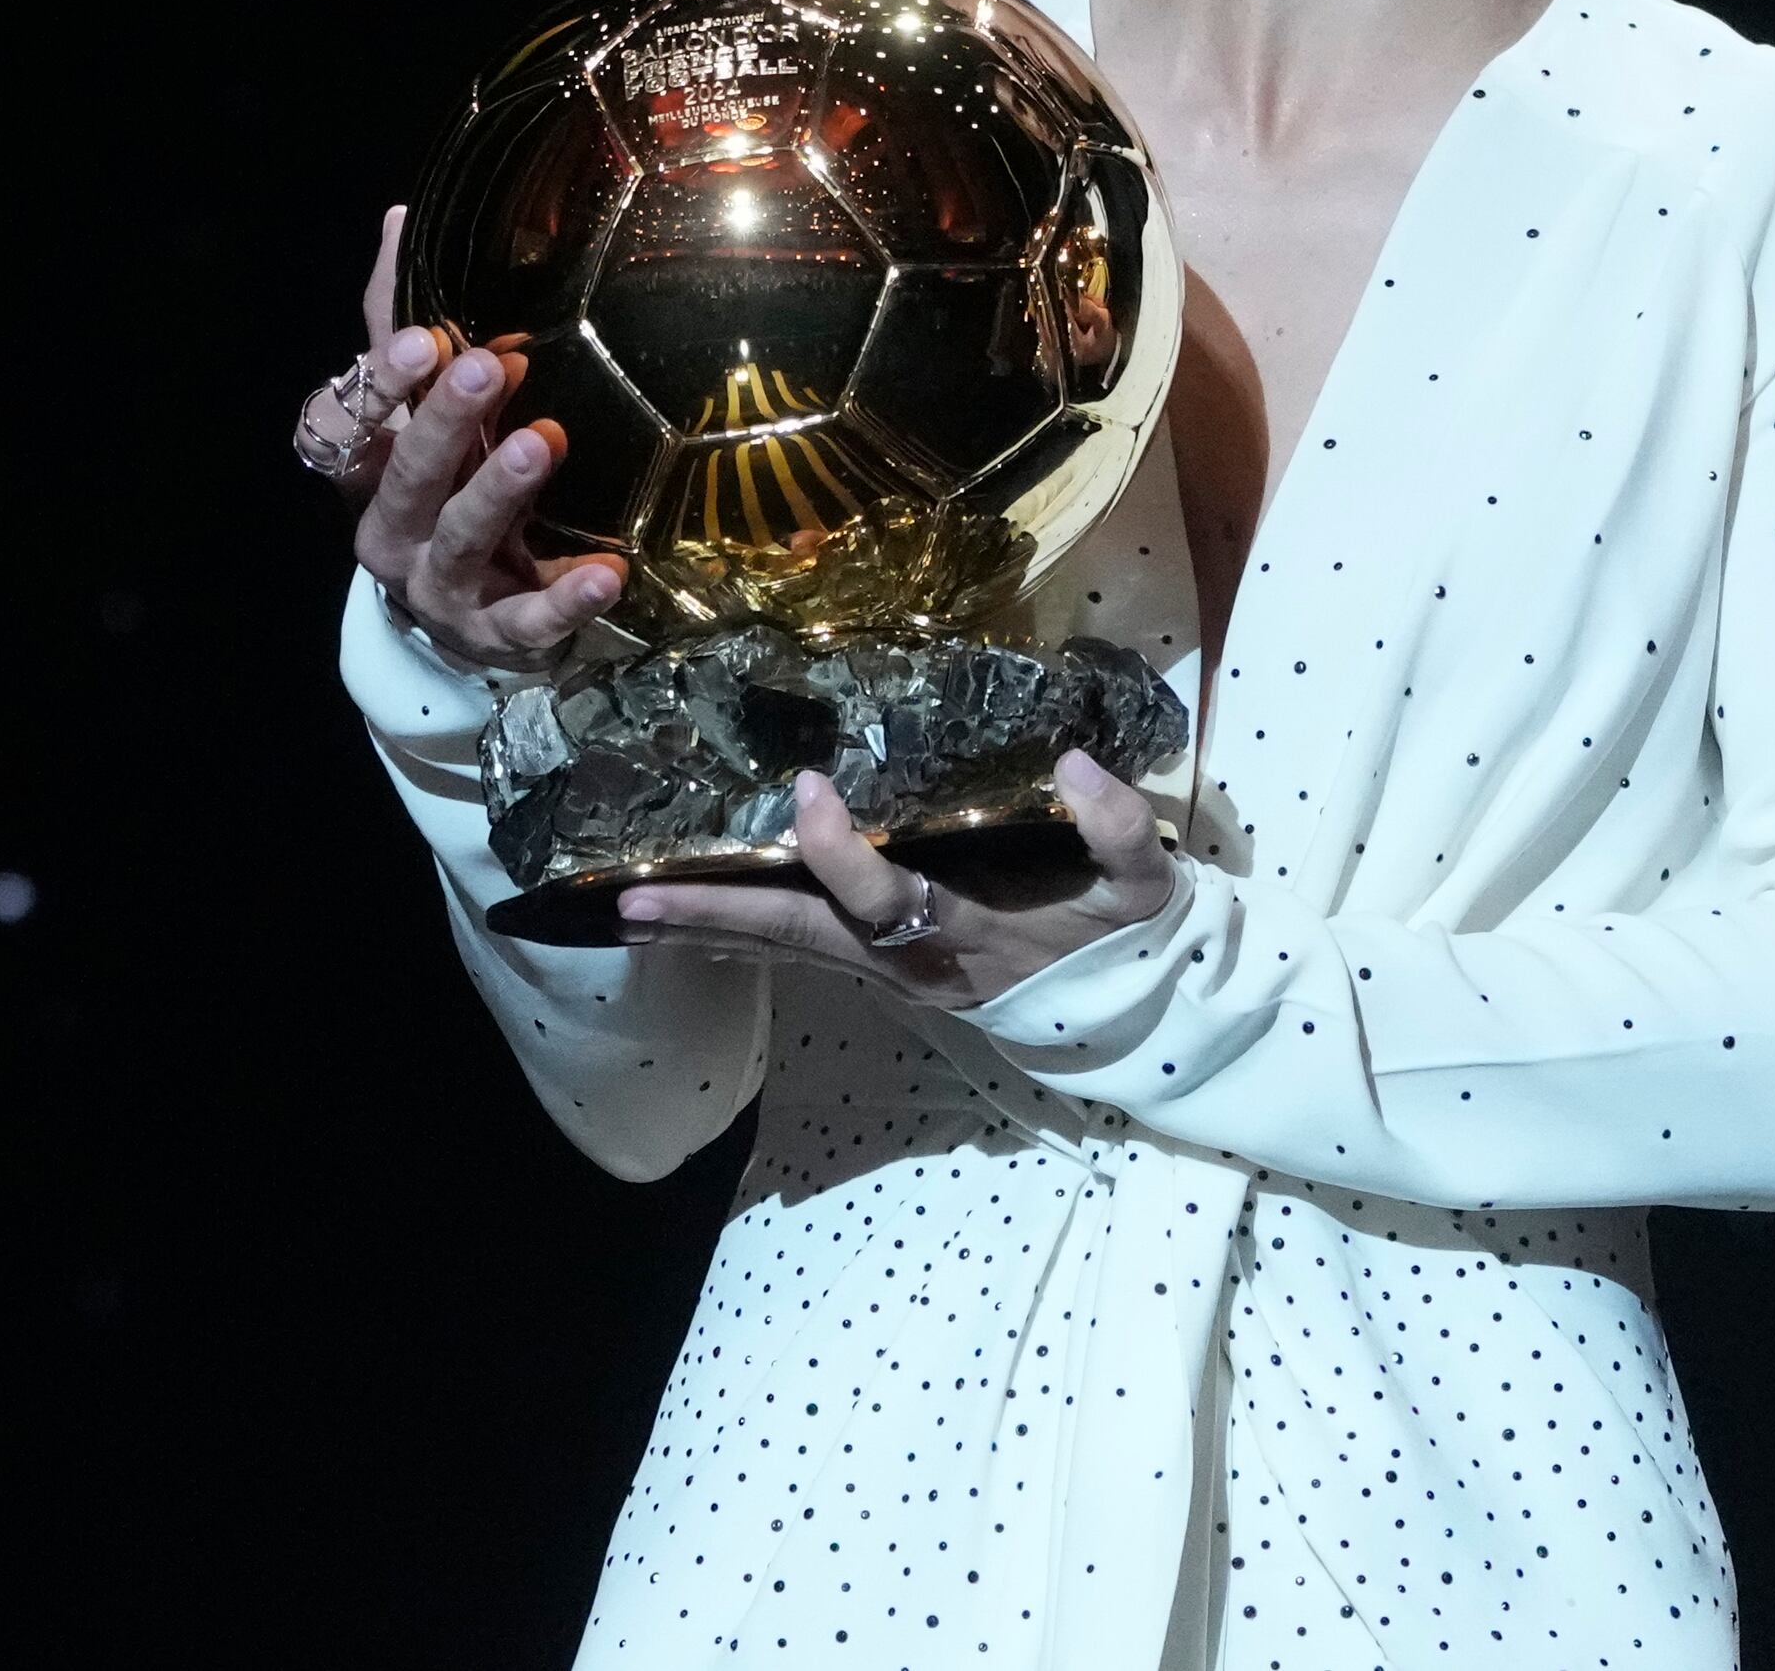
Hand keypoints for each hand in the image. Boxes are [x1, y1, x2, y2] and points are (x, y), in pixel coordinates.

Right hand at [312, 205, 624, 671]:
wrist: (475, 618)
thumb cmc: (450, 487)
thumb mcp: (423, 414)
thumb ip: (407, 322)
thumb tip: (402, 217)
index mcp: (369, 469)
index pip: (338, 428)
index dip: (373, 388)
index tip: (422, 338)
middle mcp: (392, 527)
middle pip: (404, 476)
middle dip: (441, 422)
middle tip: (487, 368)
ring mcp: (440, 586)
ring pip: (459, 539)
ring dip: (499, 491)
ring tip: (543, 443)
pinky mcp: (498, 634)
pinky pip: (530, 619)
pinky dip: (566, 597)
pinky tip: (608, 572)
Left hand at [616, 754, 1178, 1005]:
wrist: (1128, 1012)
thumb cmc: (1127, 937)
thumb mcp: (1145, 885)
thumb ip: (1120, 828)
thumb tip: (1074, 763)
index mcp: (965, 933)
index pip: (886, 898)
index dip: (838, 851)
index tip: (807, 787)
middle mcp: (910, 963)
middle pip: (799, 939)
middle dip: (715, 918)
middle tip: (632, 902)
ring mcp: (890, 976)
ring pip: (787, 952)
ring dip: (708, 934)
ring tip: (628, 914)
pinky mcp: (883, 973)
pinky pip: (799, 957)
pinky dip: (739, 943)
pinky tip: (689, 931)